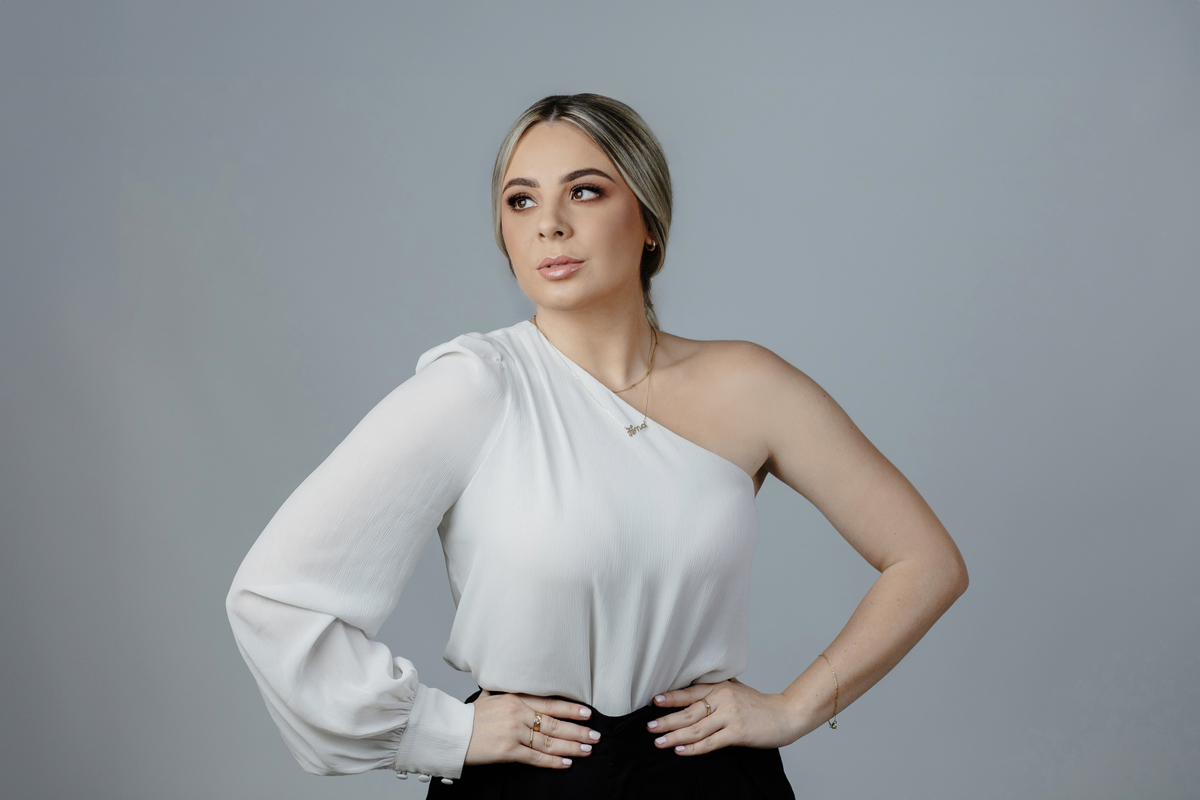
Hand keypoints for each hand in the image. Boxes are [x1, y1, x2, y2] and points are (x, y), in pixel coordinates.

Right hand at [464, 690, 600, 768]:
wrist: (450, 731)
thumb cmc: (468, 716)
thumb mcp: (487, 697)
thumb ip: (499, 693)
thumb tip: (498, 687)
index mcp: (516, 698)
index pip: (551, 702)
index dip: (571, 708)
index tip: (588, 713)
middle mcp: (518, 713)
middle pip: (555, 723)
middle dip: (578, 731)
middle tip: (595, 736)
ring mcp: (514, 732)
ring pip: (550, 741)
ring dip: (572, 747)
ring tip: (587, 750)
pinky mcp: (508, 750)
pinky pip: (536, 757)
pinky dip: (553, 761)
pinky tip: (566, 763)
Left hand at [645, 678, 802, 754]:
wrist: (787, 714)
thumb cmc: (760, 705)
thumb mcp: (737, 691)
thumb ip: (718, 690)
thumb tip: (696, 691)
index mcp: (721, 687)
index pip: (691, 692)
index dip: (672, 697)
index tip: (654, 701)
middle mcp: (723, 698)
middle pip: (689, 711)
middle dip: (667, 720)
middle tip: (649, 727)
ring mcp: (730, 715)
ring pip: (696, 727)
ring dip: (675, 736)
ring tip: (659, 742)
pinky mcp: (738, 732)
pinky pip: (711, 742)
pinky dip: (694, 748)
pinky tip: (681, 751)